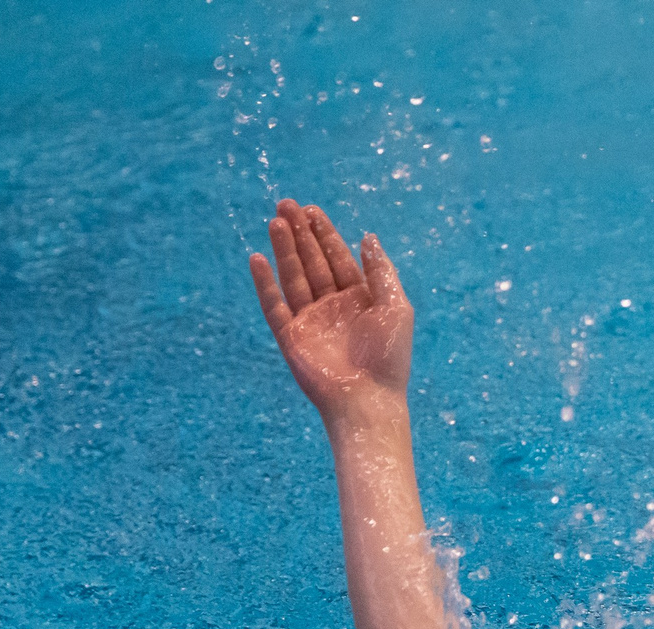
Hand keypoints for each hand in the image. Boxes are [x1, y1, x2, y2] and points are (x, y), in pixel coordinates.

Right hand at [248, 199, 412, 418]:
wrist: (368, 399)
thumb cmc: (388, 357)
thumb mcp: (396, 307)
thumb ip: (381, 271)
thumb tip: (367, 236)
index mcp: (360, 299)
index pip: (338, 258)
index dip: (324, 233)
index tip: (310, 209)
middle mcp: (333, 307)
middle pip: (312, 262)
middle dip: (300, 233)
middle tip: (285, 204)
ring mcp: (310, 321)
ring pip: (293, 277)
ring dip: (283, 250)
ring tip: (275, 222)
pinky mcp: (291, 337)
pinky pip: (273, 306)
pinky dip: (265, 283)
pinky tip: (257, 259)